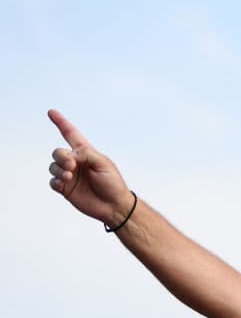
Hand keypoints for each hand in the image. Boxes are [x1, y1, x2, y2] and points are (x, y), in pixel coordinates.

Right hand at [47, 109, 134, 225]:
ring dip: (59, 170)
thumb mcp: (103, 163)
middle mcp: (76, 162)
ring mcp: (70, 175)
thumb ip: (85, 154)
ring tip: (69, 176)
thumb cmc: (113, 183)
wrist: (114, 205)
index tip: (51, 112)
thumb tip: (69, 156)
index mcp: (86, 153)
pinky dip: (56, 181)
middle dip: (61, 157)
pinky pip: (52, 181)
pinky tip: (64, 183)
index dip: (61, 123)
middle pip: (58, 152)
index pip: (71, 134)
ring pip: (53, 166)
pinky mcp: (65, 188)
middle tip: (72, 166)